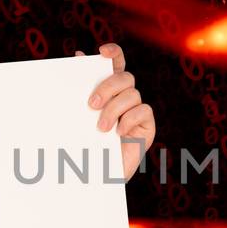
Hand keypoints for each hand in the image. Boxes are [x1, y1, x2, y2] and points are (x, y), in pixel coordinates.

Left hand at [76, 42, 155, 179]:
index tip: (102, 51)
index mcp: (109, 89)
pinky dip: (130, 119)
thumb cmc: (86, 144)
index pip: (117, 63)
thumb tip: (78, 55)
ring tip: (101, 128)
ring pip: (132, 94)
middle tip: (91, 104)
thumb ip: (81, 87)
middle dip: (107, 87)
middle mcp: (125, 97)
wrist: (95, 176)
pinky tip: (119, 132)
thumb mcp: (79, 115)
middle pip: (125, 77)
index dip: (114, 52)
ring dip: (114, 109)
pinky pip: (143, 111)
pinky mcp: (147, 125)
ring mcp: (138, 110)